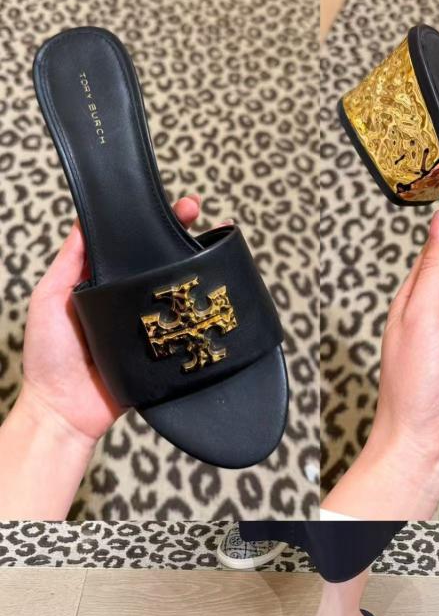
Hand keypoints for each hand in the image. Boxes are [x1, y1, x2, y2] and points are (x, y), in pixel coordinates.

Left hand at [20, 194, 203, 444]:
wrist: (65, 410)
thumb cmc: (49, 356)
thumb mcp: (50, 298)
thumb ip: (69, 263)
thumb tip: (83, 221)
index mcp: (101, 285)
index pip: (128, 246)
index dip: (149, 223)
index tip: (169, 206)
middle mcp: (126, 302)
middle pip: (158, 264)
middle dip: (181, 239)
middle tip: (202, 219)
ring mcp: (149, 326)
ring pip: (177, 294)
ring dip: (197, 272)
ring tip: (213, 249)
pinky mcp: (164, 351)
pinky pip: (185, 329)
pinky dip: (200, 314)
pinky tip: (213, 295)